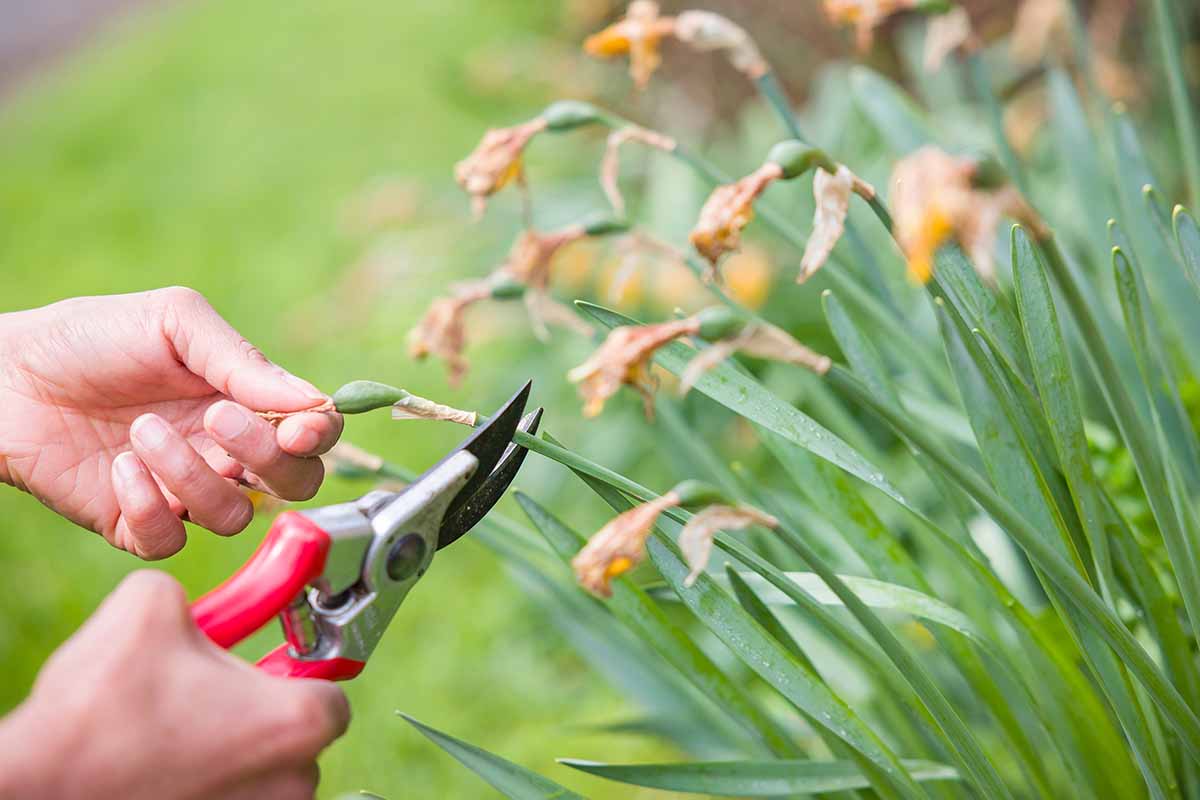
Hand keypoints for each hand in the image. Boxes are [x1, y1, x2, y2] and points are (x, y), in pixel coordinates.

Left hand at [0, 287, 341, 557]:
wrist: (4, 372)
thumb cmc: (91, 337)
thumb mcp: (173, 322)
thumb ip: (243, 361)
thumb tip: (314, 403)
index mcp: (246, 401)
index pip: (315, 432)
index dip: (319, 436)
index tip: (296, 426)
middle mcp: (226, 450)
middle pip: (294, 485)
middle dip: (266, 458)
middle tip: (217, 419)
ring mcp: (183, 490)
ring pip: (233, 516)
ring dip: (192, 474)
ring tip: (141, 431)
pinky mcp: (136, 523)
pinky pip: (170, 540)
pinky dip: (150, 506)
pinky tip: (120, 468)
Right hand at [0, 571, 349, 799]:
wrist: (38, 787)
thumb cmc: (102, 707)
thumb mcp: (153, 605)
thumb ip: (204, 594)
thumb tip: (201, 601)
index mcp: (299, 720)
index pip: (331, 689)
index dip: (301, 665)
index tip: (276, 654)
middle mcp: (293, 781)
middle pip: (298, 734)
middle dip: (260, 707)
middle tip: (212, 689)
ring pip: (264, 772)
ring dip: (232, 746)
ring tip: (178, 726)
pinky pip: (232, 797)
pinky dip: (209, 781)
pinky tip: (165, 762)